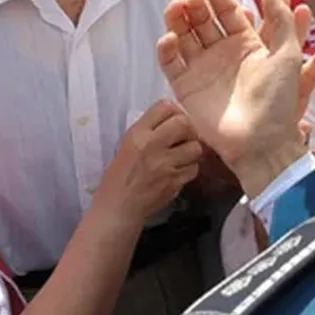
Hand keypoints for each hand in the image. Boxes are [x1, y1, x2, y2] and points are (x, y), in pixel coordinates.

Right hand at [91, 100, 201, 224]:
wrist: (119, 207)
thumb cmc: (119, 176)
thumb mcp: (127, 145)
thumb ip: (148, 131)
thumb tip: (173, 120)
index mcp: (137, 133)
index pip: (165, 107)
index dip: (174, 112)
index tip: (174, 120)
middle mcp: (153, 145)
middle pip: (184, 124)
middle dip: (188, 129)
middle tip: (184, 137)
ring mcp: (166, 164)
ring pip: (195, 147)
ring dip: (192, 150)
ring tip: (183, 155)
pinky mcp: (175, 182)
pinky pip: (194, 168)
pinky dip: (190, 168)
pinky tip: (180, 171)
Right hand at [156, 0, 314, 196]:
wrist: (261, 142)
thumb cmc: (278, 101)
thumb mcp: (287, 55)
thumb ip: (280, 19)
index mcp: (247, 44)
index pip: (228, 12)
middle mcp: (222, 54)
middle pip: (203, 21)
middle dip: (196, 6)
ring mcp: (202, 70)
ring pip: (184, 37)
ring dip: (177, 20)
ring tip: (176, 9)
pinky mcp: (186, 88)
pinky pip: (171, 63)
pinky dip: (166, 49)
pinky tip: (169, 38)